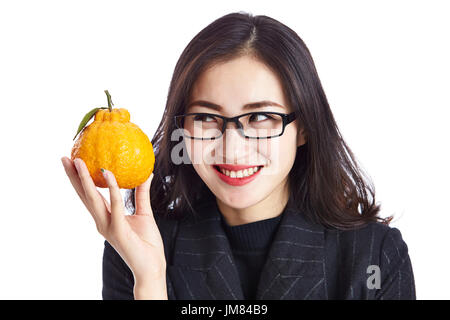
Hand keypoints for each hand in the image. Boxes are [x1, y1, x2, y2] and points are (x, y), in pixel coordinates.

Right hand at [61, 156, 166, 297]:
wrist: (152, 267)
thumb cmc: (147, 243)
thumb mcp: (144, 213)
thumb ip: (142, 194)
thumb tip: (146, 173)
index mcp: (106, 218)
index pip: (89, 196)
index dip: (80, 180)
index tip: (73, 162)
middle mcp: (102, 222)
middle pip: (84, 196)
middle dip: (73, 177)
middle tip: (65, 158)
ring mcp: (108, 226)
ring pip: (93, 199)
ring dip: (84, 179)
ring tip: (78, 162)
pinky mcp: (118, 230)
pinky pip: (115, 205)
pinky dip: (111, 188)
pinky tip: (108, 173)